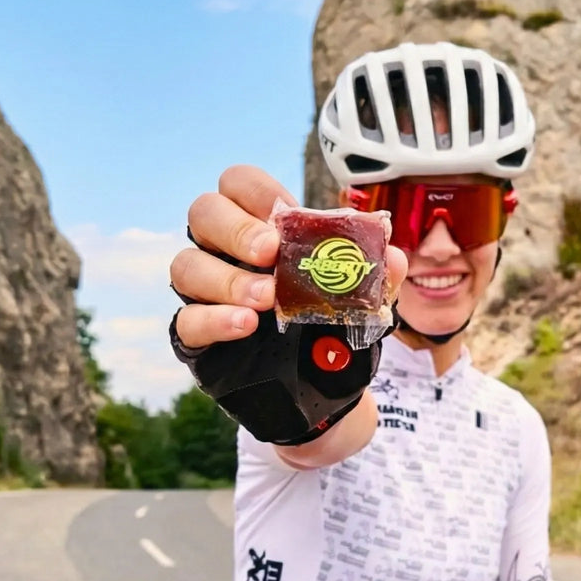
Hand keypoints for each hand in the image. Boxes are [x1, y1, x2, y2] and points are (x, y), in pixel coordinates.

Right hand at [170, 165, 407, 348]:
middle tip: (269, 254)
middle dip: (236, 229)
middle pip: (203, 214)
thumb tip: (393, 257)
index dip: (257, 192)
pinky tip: (244, 325)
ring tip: (266, 301)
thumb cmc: (334, 333)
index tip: (285, 214)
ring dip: (227, 280)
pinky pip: (187, 322)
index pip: (239, 184)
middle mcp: (226, 254)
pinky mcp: (198, 338)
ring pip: (186, 266)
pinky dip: (214, 320)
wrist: (326, 395)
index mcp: (262, 229)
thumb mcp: (362, 304)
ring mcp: (207, 295)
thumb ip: (374, 278)